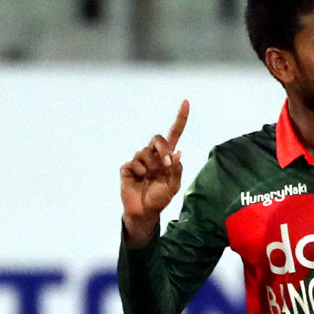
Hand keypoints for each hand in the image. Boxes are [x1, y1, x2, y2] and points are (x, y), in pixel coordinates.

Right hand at [121, 100, 188, 244]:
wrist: (144, 211)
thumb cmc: (160, 197)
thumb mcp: (173, 186)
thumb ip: (176, 170)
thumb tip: (178, 153)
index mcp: (167, 157)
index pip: (174, 134)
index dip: (180, 119)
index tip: (186, 102)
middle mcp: (153, 155)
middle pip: (157, 139)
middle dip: (162, 147)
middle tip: (166, 162)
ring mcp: (139, 160)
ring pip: (145, 152)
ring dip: (151, 165)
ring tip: (149, 177)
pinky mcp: (127, 167)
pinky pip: (134, 162)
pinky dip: (140, 171)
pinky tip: (139, 179)